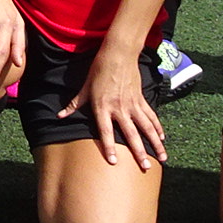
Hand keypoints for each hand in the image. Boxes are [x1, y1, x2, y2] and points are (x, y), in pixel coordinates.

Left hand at [67, 38, 166, 170]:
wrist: (118, 54)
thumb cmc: (98, 70)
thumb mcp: (84, 87)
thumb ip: (74, 104)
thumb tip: (60, 115)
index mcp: (103, 107)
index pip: (105, 131)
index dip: (108, 147)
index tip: (114, 162)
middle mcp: (119, 108)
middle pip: (131, 134)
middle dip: (139, 152)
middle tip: (145, 167)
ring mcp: (132, 104)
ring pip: (146, 127)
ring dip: (155, 144)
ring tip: (162, 158)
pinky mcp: (141, 99)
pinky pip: (150, 116)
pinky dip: (157, 128)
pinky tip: (162, 139)